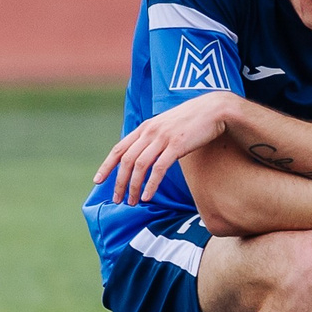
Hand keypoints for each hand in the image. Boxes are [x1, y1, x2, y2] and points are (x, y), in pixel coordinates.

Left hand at [95, 91, 237, 204]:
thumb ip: (154, 138)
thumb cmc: (191, 121)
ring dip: (133, 186)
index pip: (119, 148)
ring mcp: (163, 137)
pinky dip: (151, 184)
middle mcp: (150, 131)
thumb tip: (145, 155)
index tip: (98, 181)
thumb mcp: (166, 126)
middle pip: (127, 160)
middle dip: (119, 182)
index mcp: (145, 128)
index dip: (107, 165)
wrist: (214, 110)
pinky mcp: (177, 145)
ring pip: (140, 166)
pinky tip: (148, 196)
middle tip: (117, 199)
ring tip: (132, 202)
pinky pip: (159, 168)